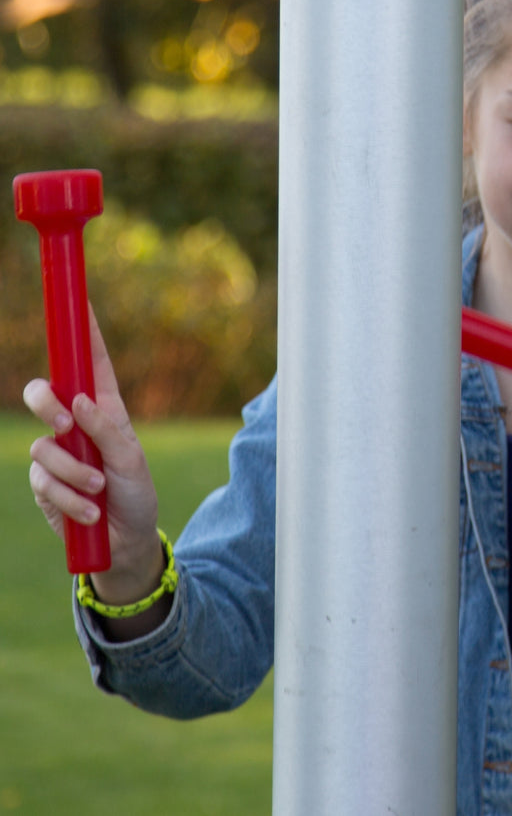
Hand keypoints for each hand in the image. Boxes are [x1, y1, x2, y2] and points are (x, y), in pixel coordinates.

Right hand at [25, 306, 163, 603]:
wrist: (124, 542)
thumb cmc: (136, 494)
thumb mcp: (132, 460)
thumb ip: (106, 431)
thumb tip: (79, 401)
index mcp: (104, 409)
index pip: (91, 364)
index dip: (85, 333)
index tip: (80, 302)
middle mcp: (76, 425)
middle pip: (43, 393)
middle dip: (46, 405)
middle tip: (65, 425)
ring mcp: (56, 453)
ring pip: (42, 446)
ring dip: (73, 473)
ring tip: (100, 489)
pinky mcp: (43, 483)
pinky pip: (42, 481)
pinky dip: (69, 498)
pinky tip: (90, 512)